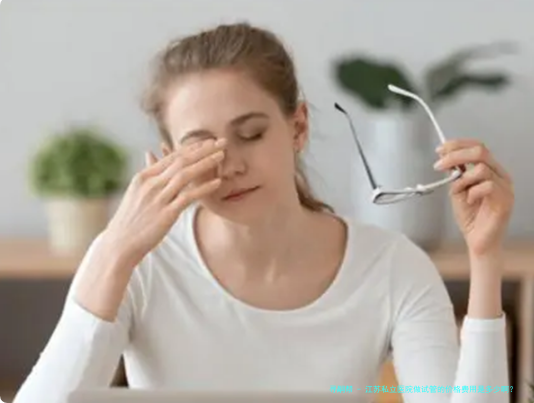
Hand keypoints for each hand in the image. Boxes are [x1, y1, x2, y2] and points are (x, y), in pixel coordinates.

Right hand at [102, 138, 225, 268]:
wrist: (119, 243)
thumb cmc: (130, 220)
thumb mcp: (136, 192)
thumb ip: (148, 174)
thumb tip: (150, 153)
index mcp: (144, 177)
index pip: (172, 157)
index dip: (192, 148)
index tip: (208, 141)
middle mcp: (150, 184)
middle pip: (181, 161)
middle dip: (203, 149)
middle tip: (221, 141)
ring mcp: (158, 198)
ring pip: (185, 174)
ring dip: (206, 163)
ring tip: (222, 156)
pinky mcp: (166, 214)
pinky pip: (188, 197)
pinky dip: (204, 188)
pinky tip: (218, 182)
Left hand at [434, 139, 513, 257]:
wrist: (478, 241)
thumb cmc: (470, 217)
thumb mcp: (458, 190)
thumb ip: (456, 174)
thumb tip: (445, 156)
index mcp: (491, 170)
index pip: (478, 146)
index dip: (457, 144)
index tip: (440, 149)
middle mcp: (501, 175)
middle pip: (480, 151)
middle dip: (455, 155)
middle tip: (439, 165)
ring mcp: (505, 187)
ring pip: (482, 168)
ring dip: (463, 179)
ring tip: (458, 191)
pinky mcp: (505, 200)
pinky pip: (487, 186)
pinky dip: (472, 192)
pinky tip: (469, 201)